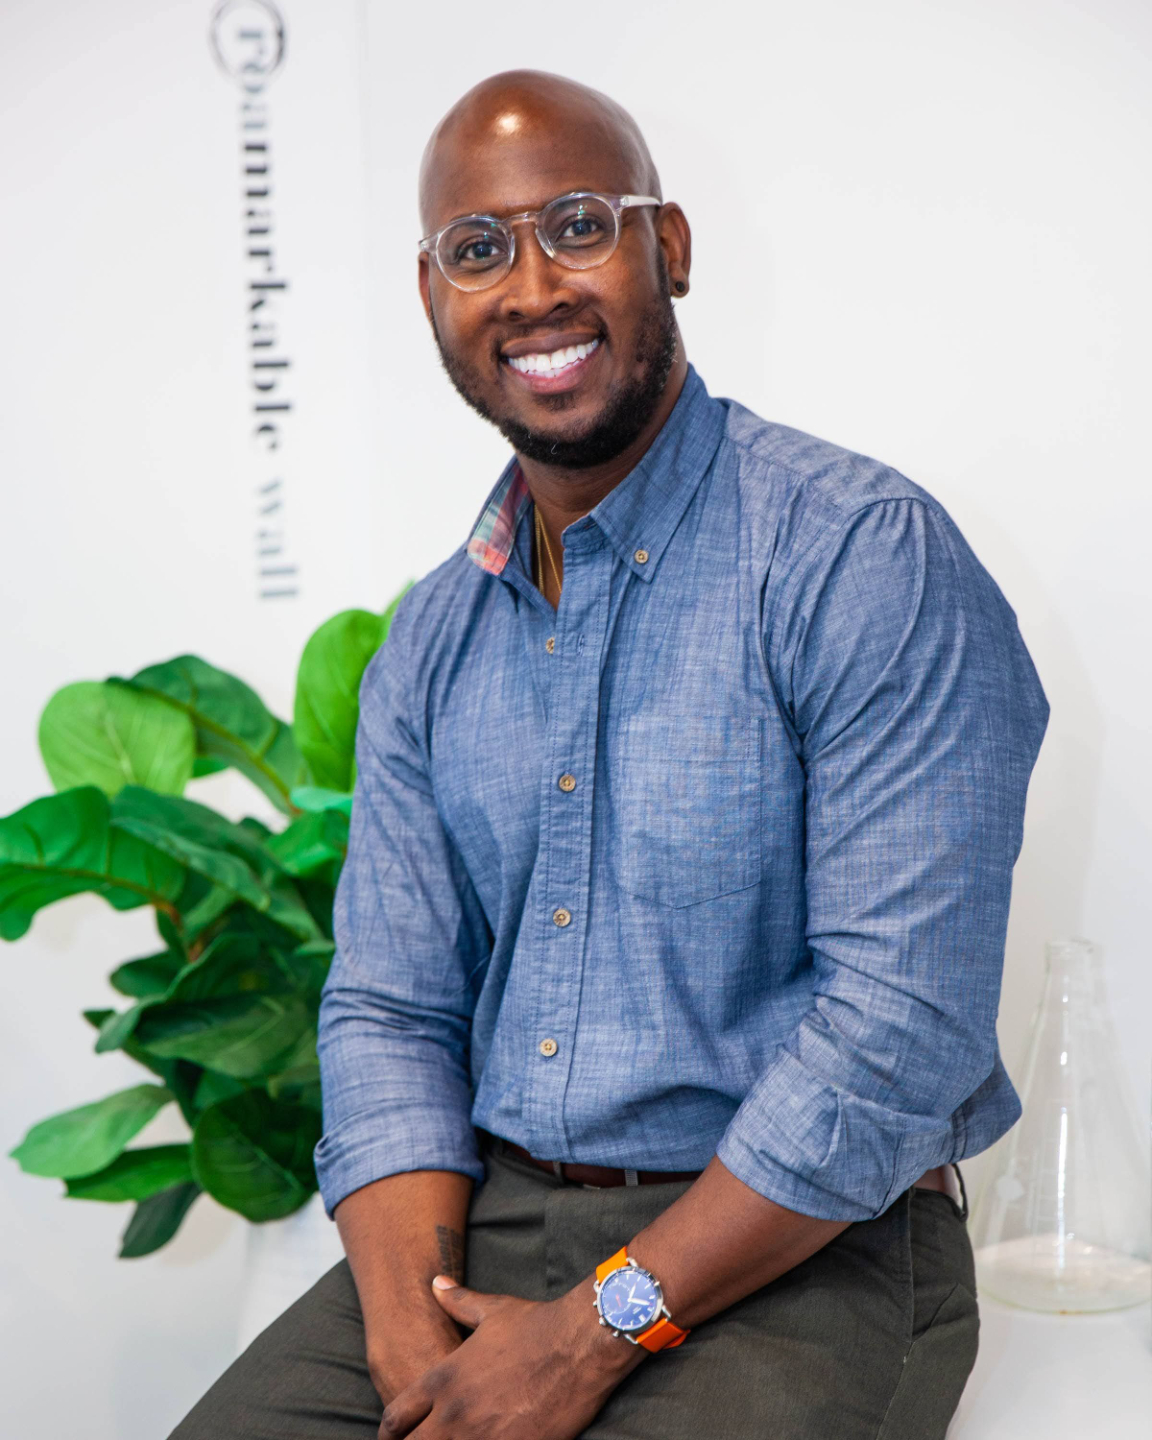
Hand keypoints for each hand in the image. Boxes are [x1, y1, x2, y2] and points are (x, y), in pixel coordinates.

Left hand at [378, 1274, 643, 1437]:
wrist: (581, 1343)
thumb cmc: (537, 1324)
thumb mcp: (492, 1310)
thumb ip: (458, 1301)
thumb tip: (436, 1282)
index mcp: (444, 1379)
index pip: (395, 1418)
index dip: (389, 1433)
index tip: (393, 1437)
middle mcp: (455, 1412)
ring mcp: (482, 1437)